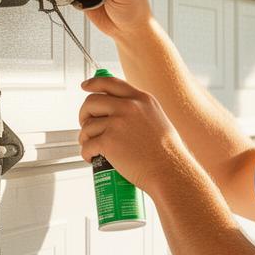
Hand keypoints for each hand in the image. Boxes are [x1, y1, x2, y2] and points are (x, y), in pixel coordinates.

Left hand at [78, 74, 189, 193]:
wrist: (169, 171)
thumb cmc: (167, 153)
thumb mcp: (157, 119)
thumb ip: (139, 111)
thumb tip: (117, 112)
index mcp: (142, 99)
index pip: (110, 83)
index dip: (94, 84)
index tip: (85, 87)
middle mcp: (129, 107)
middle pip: (92, 102)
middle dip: (84, 115)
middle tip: (87, 127)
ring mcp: (117, 123)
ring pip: (88, 126)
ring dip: (85, 138)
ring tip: (92, 148)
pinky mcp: (109, 141)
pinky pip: (87, 145)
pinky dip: (86, 153)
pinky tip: (93, 158)